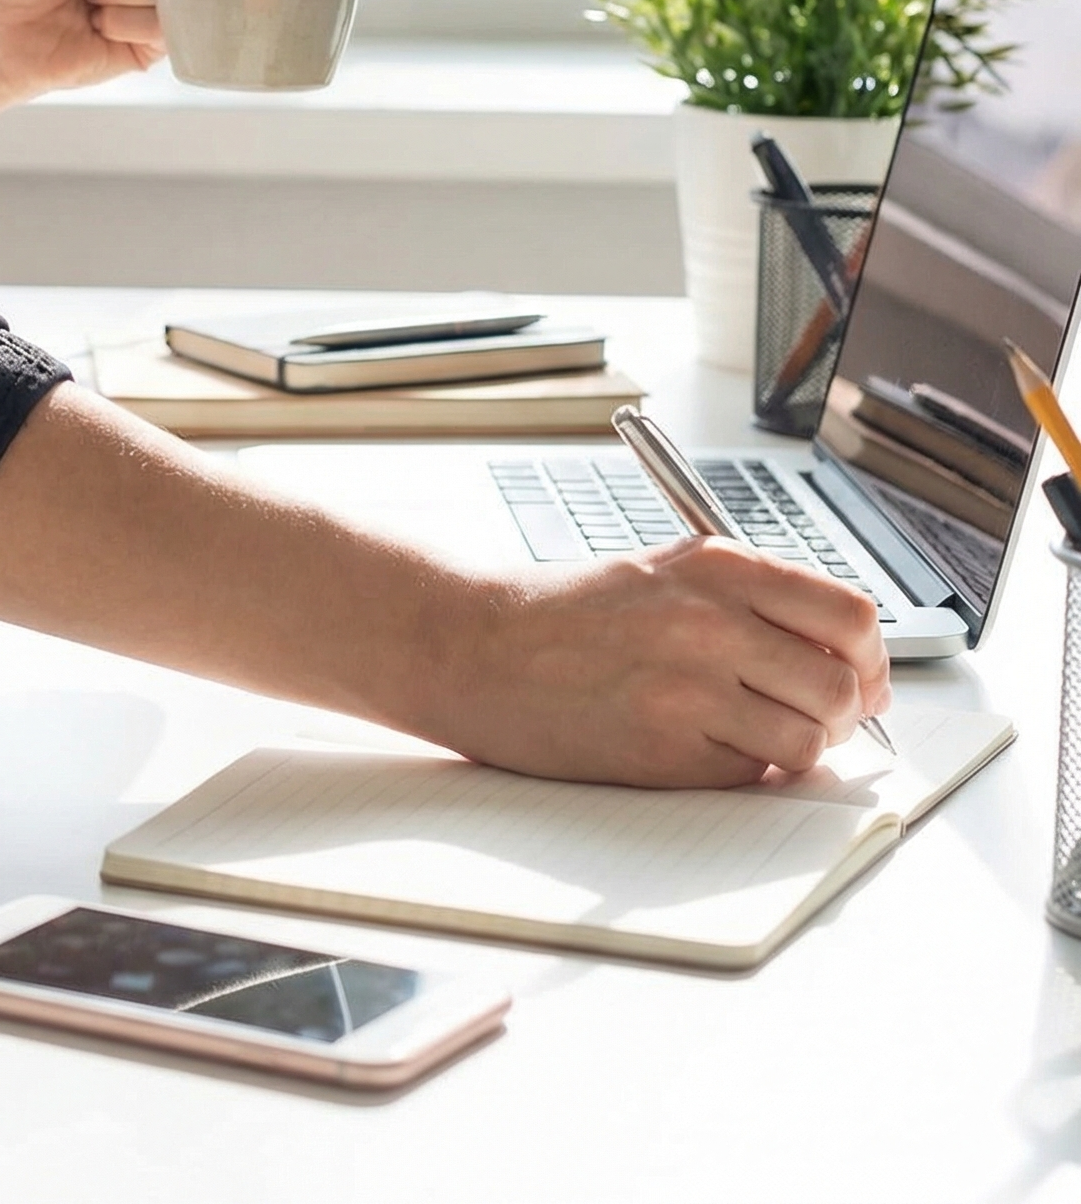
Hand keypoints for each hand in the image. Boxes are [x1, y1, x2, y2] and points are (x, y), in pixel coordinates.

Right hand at [428, 538, 891, 786]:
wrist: (473, 646)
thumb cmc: (565, 615)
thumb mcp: (664, 574)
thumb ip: (753, 604)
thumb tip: (854, 664)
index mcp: (718, 566)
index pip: (852, 617)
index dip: (870, 659)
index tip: (863, 678)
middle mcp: (712, 621)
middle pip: (843, 686)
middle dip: (841, 714)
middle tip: (812, 719)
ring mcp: (688, 688)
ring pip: (808, 742)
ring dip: (793, 750)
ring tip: (748, 735)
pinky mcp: (664, 751)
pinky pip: (749, 776)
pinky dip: (738, 771)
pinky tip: (695, 746)